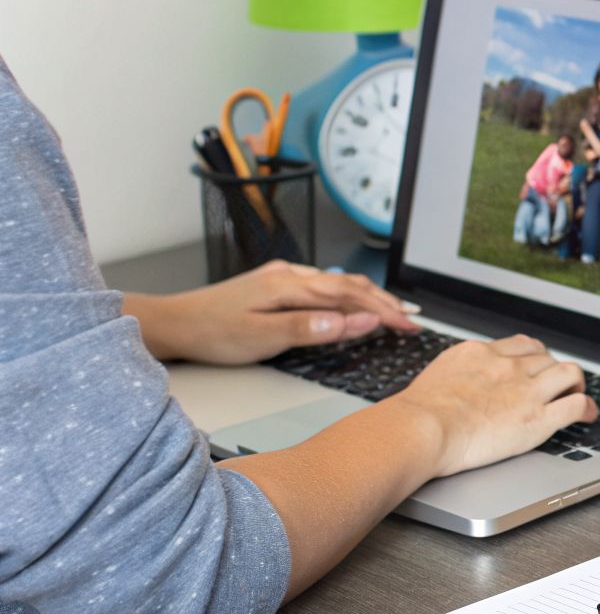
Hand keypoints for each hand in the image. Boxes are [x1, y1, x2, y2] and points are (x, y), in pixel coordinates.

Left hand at [123, 260, 419, 364]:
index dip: (385, 310)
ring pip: (337, 283)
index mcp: (290, 285)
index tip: (409, 325)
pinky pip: (322, 286)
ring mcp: (282, 277)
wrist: (173, 323)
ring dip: (369, 296)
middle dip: (385, 301)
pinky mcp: (274, 285)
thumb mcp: (264, 338)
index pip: (351, 295)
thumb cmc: (212, 332)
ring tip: (393, 310)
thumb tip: (358, 320)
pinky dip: (347, 295)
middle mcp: (290, 275)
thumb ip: (313, 328)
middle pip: (349, 284)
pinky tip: (351, 302)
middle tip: (412, 320)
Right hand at [392, 335, 597, 476]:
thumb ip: (456, 374)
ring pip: (568, 373)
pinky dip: (587, 408)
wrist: (422, 428)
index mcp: (482, 354)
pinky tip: (588, 415)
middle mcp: (508, 367)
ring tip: (577, 393)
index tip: (537, 364)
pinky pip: (576, 405)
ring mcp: (526, 391)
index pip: (522, 345)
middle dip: (553, 369)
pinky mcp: (537, 418)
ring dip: (575, 383)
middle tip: (556, 383)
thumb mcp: (436, 376)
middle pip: (546, 357)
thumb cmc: (418, 413)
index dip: (535, 355)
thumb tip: (455, 383)